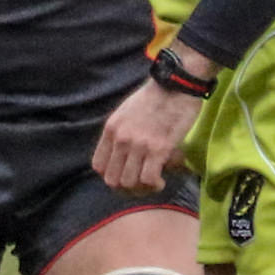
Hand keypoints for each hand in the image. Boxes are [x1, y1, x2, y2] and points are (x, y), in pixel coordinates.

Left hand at [91, 76, 203, 193]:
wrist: (175, 85)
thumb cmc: (155, 98)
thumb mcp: (125, 113)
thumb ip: (120, 132)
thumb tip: (122, 154)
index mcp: (111, 130)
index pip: (98, 166)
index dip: (112, 176)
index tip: (126, 176)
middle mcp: (121, 139)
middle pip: (112, 179)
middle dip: (126, 188)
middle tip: (141, 185)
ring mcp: (139, 145)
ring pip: (129, 183)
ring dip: (142, 189)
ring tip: (153, 183)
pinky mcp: (159, 148)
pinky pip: (149, 179)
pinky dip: (154, 185)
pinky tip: (161, 180)